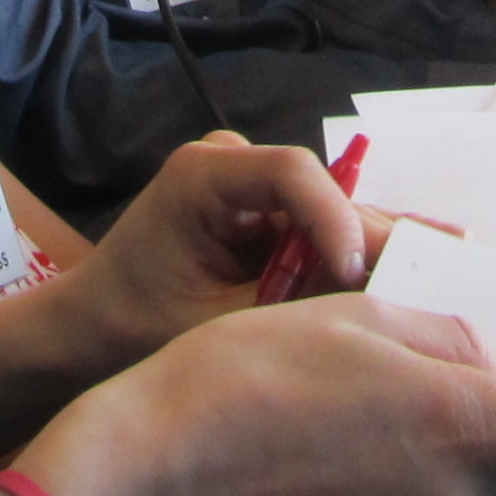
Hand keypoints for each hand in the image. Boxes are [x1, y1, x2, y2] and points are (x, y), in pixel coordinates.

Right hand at [7, 297, 495, 495]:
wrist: (142, 484)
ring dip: (412, 464)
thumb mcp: (344, 317)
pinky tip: (305, 475)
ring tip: (329, 428)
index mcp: (463, 424)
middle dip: (471, 425)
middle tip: (392, 384)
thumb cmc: (234, 385)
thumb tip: (490, 362)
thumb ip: (442, 337)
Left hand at [46, 133, 387, 369]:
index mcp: (200, 175)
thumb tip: (369, 298)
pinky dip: (336, 267)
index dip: (336, 219)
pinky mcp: (258, 212)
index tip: (356, 276)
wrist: (85, 331)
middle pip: (319, 193)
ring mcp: (245, 185)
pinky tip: (377, 298)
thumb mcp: (211, 326)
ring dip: (353, 260)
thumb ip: (288, 307)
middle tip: (410, 296)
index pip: (291, 172)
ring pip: (325, 216)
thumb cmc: (130, 328)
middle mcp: (228, 165)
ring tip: (401, 304)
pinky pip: (313, 233)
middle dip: (360, 246)